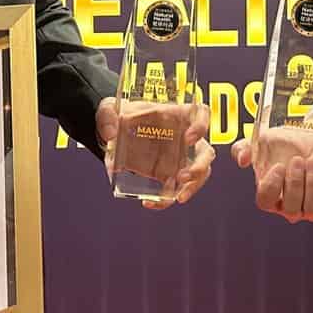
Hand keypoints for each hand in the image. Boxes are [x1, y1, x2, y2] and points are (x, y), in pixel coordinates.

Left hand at [95, 96, 214, 206]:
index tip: (189, 138)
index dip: (202, 125)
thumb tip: (109, 134)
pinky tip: (150, 203)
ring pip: (198, 174)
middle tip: (184, 176)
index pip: (202, 114)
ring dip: (193, 187)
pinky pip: (174, 190)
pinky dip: (166, 200)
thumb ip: (107, 117)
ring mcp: (178, 158)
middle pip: (205, 152)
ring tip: (177, 197)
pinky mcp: (167, 175)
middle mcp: (183, 138)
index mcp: (176, 116)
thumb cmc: (119, 115)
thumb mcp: (109, 109)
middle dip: (200, 166)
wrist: (113, 133)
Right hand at [232, 118, 312, 223]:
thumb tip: (242, 160)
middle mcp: (291, 207)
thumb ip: (243, 148)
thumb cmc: (285, 145)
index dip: (272, 186)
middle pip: (291, 209)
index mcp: (271, 195)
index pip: (266, 202)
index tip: (278, 166)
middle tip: (298, 160)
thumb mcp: (261, 142)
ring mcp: (312, 207)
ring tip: (312, 160)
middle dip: (295, 184)